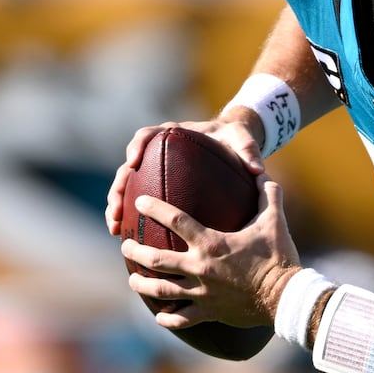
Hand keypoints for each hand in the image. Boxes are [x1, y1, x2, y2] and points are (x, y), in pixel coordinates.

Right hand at [104, 112, 264, 237]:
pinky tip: (131, 237)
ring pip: (127, 187)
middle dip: (118, 188)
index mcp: (171, 135)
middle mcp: (156, 152)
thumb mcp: (242, 141)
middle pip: (128, 167)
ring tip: (116, 228)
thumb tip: (257, 169)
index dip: (136, 147)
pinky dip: (133, 218)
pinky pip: (139, 203)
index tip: (133, 162)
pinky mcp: (156, 187)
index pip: (146, 136)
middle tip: (116, 208)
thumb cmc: (234, 140)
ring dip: (118, 207)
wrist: (232, 144)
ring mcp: (154, 171)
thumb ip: (248, 151)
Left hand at [119, 174, 301, 330]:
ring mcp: (201, 292)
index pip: (176, 220)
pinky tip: (159, 315)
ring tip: (133, 280)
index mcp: (211, 243)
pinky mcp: (208, 312)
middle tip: (125, 246)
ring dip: (142, 285)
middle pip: (155, 259)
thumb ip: (267, 195)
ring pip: (161, 291)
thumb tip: (263, 174)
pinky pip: (180, 319)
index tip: (139, 201)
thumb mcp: (274, 221)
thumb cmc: (279, 257)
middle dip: (134, 251)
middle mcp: (200, 267)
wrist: (286, 297)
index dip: (154, 208)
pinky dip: (167, 318)